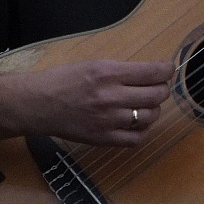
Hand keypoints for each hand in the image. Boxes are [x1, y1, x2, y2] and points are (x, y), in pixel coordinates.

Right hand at [18, 59, 175, 146]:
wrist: (36, 104)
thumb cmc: (63, 79)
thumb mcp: (94, 63)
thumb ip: (123, 69)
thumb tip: (152, 72)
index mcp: (108, 73)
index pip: (153, 72)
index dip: (167, 70)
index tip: (167, 69)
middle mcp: (111, 97)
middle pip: (156, 95)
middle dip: (162, 89)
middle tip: (157, 87)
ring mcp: (108, 121)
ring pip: (149, 117)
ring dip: (153, 109)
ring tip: (145, 104)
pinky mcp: (103, 139)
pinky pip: (136, 139)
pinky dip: (143, 130)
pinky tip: (137, 122)